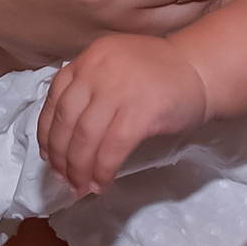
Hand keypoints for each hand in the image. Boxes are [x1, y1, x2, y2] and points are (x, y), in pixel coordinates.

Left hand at [39, 34, 209, 195]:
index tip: (48, 155)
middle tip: (63, 178)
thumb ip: (89, 86)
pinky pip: (112, 148)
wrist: (200, 70)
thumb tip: (65, 134)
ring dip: (79, 168)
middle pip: (66, 121)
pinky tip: (102, 182)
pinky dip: (103, 169)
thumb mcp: (113, 65)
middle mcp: (97, 71)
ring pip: (86, 137)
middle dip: (61, 155)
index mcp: (87, 59)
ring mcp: (118, 90)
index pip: (55, 99)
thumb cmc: (158, 73)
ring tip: (81, 186)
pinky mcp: (140, 112)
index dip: (47, 132)